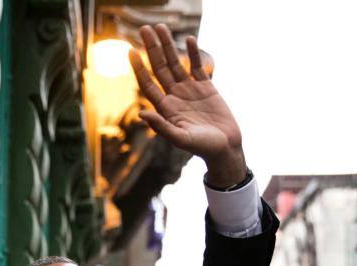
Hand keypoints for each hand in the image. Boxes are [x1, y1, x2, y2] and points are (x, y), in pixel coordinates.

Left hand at [129, 24, 246, 187]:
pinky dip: (193, 53)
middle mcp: (175, 96)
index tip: (130, 51)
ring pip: (176, 63)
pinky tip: (189, 39)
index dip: (139, 68)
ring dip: (168, 45)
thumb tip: (141, 114)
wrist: (226, 148)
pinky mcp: (206, 87)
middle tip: (145, 28)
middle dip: (152, 48)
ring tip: (161, 27)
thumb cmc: (203, 148)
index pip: (148, 84)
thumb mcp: (182, 139)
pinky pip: (196, 66)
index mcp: (166, 108)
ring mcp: (190, 90)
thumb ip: (162, 127)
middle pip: (159, 68)